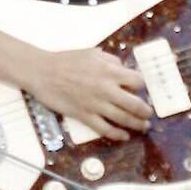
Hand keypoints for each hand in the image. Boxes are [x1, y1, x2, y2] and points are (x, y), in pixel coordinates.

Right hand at [27, 47, 153, 140]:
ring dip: (137, 124)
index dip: (141, 86)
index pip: (137, 81)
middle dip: (146, 111)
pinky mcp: (85, 116)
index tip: (140, 90)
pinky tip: (124, 136)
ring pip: (124, 119)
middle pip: (136, 104)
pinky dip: (117, 134)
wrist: (43, 72)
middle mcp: (106, 89)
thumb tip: (123, 69)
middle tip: (148, 114)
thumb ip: (111, 61)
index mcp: (110, 71)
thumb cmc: (66, 60)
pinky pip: (105, 129)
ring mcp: (96, 104)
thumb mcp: (93, 53)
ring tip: (143, 126)